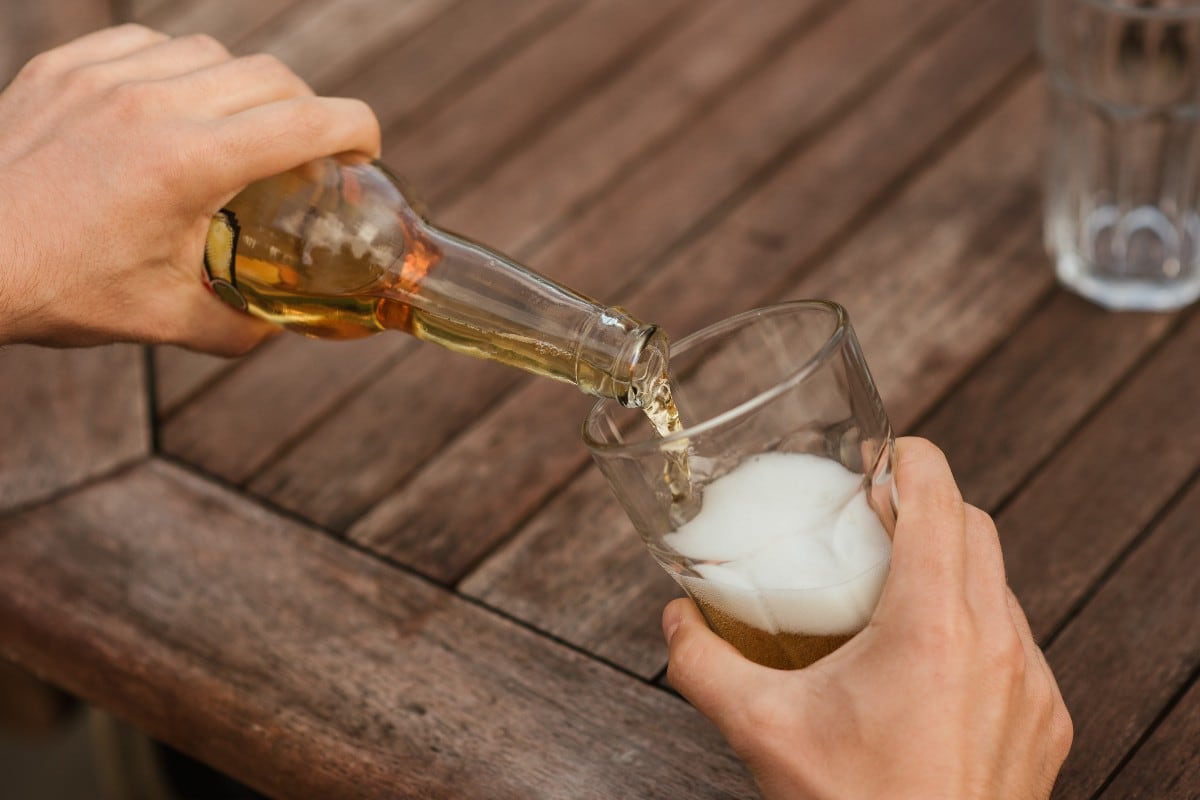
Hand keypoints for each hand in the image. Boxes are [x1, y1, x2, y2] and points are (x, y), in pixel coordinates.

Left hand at [0, 24, 380, 353]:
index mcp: (190, 163)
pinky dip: (181, 69)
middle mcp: (154, 103)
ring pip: (213, 52)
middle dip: (309, 111)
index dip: (358, 131)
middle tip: (308, 153)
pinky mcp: (66, 67)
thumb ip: (241, 326)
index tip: (365, 153)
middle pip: (273, 77)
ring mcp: (105, 76)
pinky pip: (150, 43)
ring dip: (245, 88)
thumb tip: (282, 328)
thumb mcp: (165, 321)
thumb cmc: (59, 289)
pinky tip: (174, 107)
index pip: (309, 122)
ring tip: (239, 131)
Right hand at [662, 437, 1072, 799]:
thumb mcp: (761, 732)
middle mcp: (998, 644)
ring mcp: (1030, 685)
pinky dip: (975, 625)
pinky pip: (1016, 641)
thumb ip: (703, 665)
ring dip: (952, 565)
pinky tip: (927, 661)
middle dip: (925, 506)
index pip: (939, 497)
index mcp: (933, 627)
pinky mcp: (1045, 721)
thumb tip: (675, 620)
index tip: (879, 456)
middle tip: (871, 518)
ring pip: (1000, 584)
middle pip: (975, 528)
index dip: (910, 458)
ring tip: (893, 588)